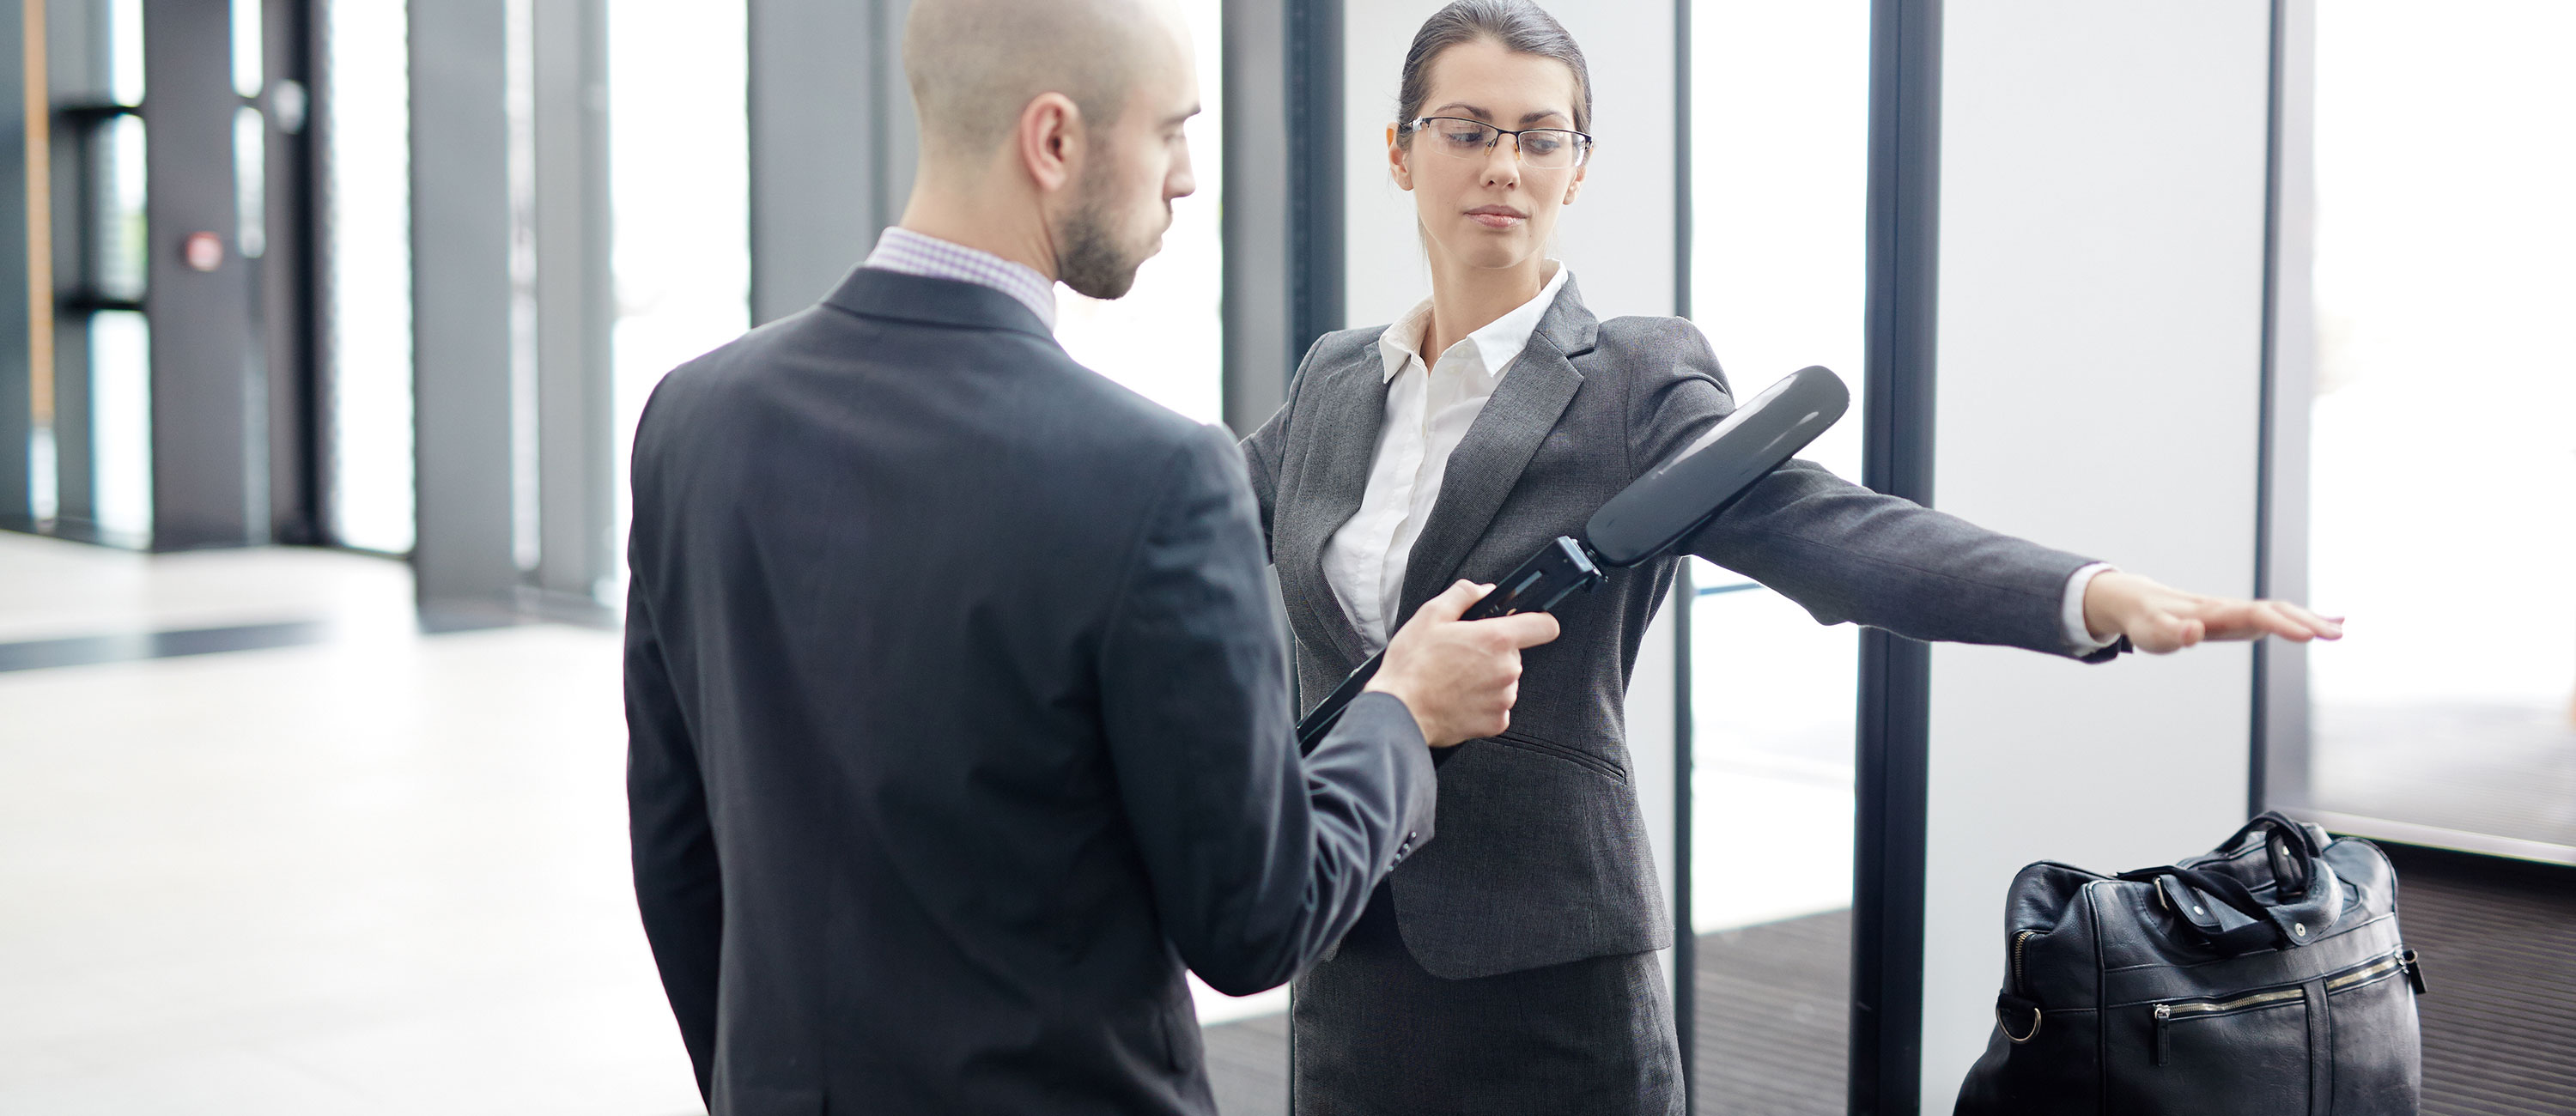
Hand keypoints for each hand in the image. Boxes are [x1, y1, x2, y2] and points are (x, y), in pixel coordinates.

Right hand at [1366, 580, 1562, 747]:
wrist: (1400, 711)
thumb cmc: (1412, 665)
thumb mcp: (1431, 615)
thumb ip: (1464, 595)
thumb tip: (1485, 590)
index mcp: (1495, 639)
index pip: (1545, 626)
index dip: (1537, 622)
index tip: (1526, 624)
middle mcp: (1506, 670)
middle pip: (1515, 654)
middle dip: (1494, 652)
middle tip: (1462, 654)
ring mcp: (1503, 699)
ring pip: (1505, 680)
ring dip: (1488, 678)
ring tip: (1455, 678)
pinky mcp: (1496, 723)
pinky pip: (1497, 706)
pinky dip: (1482, 703)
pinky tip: (1458, 698)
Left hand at [2082, 571, 2344, 654]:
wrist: (2140, 601)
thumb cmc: (2146, 622)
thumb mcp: (2153, 633)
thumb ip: (2175, 633)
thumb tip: (2194, 632)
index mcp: (2214, 613)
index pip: (2255, 615)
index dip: (2282, 624)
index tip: (2309, 635)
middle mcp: (2231, 609)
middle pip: (2276, 611)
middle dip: (2308, 621)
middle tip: (2338, 636)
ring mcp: (2238, 612)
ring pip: (2281, 611)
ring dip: (2312, 619)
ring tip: (2341, 631)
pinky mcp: (2239, 618)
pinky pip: (2277, 616)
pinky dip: (2305, 617)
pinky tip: (2332, 622)